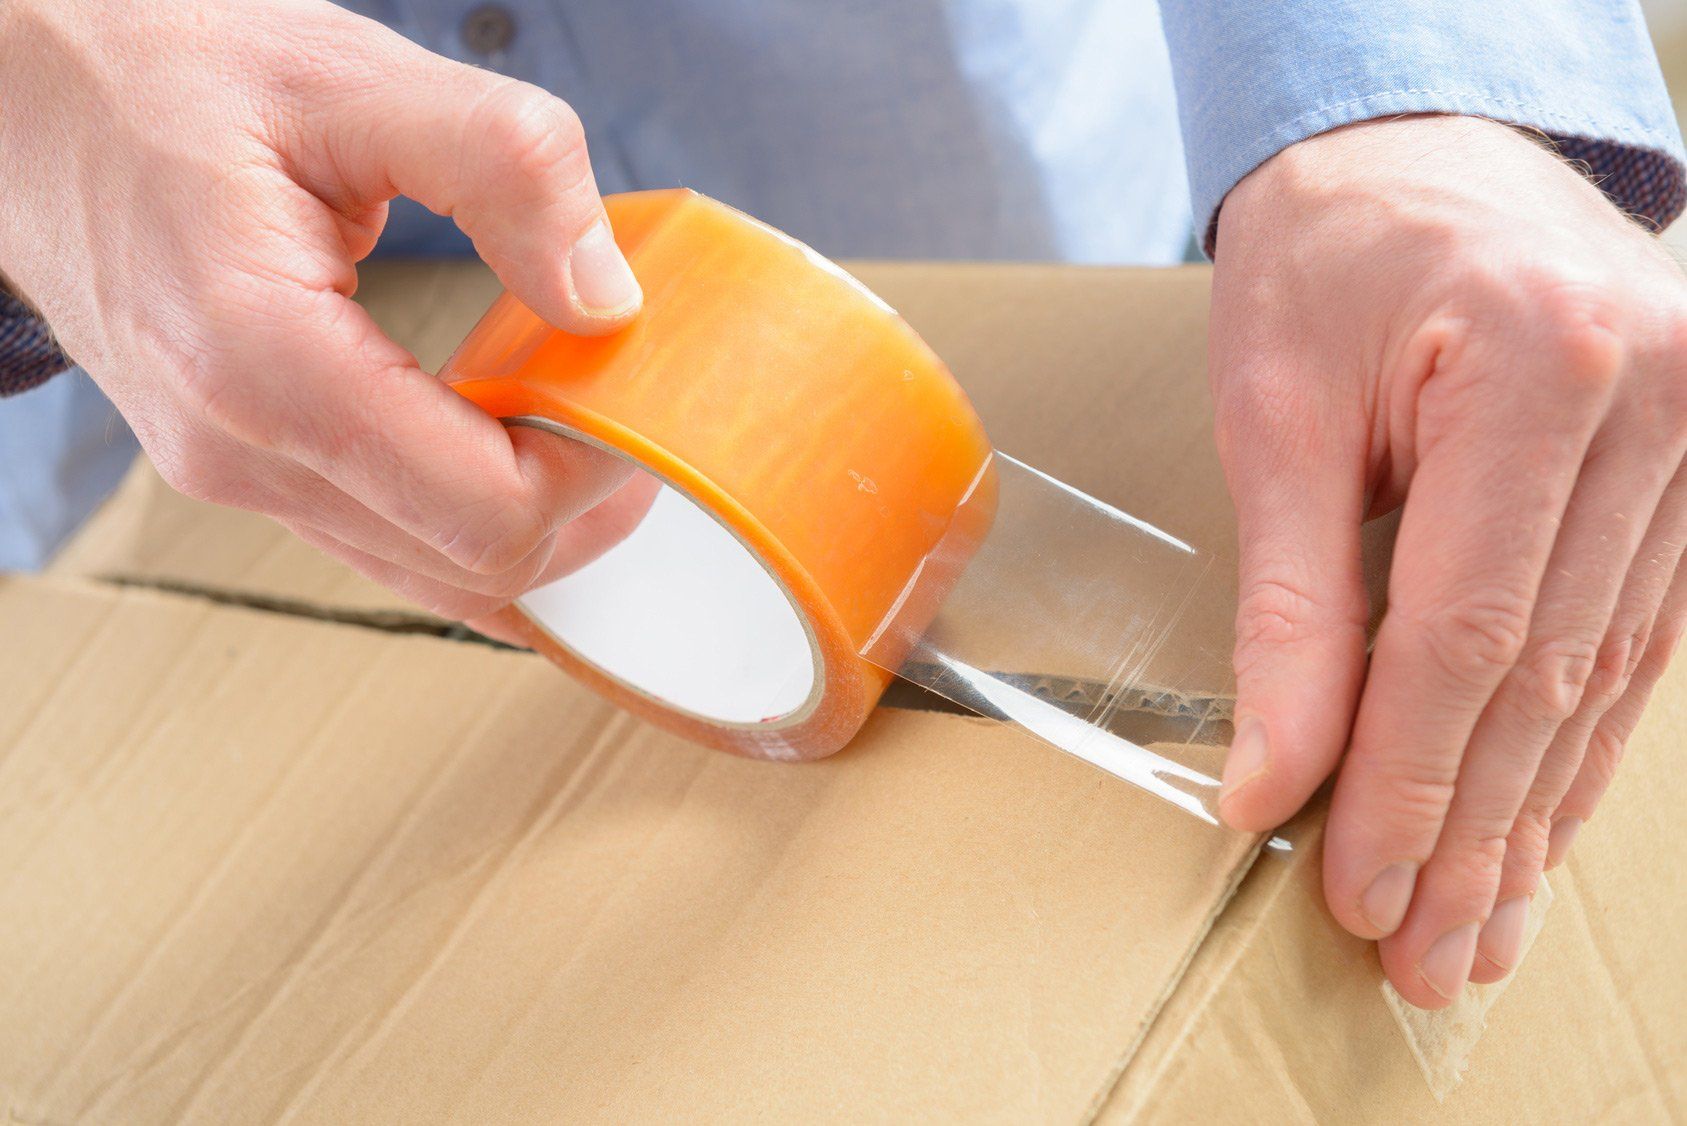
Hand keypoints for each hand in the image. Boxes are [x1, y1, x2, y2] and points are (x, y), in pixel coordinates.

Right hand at [0, 0, 652, 636]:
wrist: (26, 99)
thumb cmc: (161, 74)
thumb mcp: (351, 79)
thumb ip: (502, 167)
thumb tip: (606, 296)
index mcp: (263, 363)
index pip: (483, 510)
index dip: (594, 473)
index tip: (637, 399)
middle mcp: (239, 451)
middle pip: (472, 566)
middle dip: (582, 509)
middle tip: (637, 423)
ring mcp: (234, 474)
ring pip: (432, 574)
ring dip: (534, 525)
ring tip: (591, 435)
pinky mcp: (244, 468)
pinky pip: (388, 544)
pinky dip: (471, 524)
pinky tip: (521, 464)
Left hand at [1210, 115, 1686, 1007]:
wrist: (1414, 159)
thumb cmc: (1325, 263)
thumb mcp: (1275, 418)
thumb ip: (1289, 608)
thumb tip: (1271, 782)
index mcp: (1539, 367)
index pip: (1469, 635)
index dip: (1411, 783)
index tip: (1359, 890)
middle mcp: (1655, 405)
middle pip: (1547, 674)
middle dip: (1474, 831)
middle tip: (1424, 955)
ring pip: (1606, 677)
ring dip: (1532, 814)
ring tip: (1476, 931)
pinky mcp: (1685, 474)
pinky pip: (1635, 639)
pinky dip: (1575, 746)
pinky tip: (1537, 829)